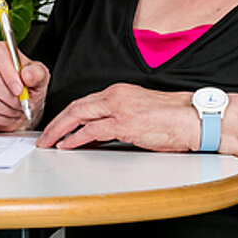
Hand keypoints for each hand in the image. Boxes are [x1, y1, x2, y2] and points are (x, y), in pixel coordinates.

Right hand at [0, 41, 48, 131]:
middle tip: (22, 103)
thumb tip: (27, 75)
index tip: (20, 90)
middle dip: (10, 97)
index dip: (9, 75)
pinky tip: (7, 114)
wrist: (20, 102)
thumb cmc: (28, 85)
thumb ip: (36, 73)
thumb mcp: (40, 76)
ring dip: (6, 110)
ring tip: (16, 109)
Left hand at [37, 83, 197, 150]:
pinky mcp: (125, 123)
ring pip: (78, 116)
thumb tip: (99, 134)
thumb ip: (118, 120)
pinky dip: (75, 138)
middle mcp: (116, 96)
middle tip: (44, 137)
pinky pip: (92, 131)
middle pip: (75, 107)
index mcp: (119, 92)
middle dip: (56, 123)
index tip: (57, 126)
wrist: (193, 118)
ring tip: (49, 143)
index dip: (66, 115)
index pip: (84, 102)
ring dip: (59, 131)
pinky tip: (66, 146)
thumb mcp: (140, 113)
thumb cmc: (173, 119)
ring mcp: (119, 109)